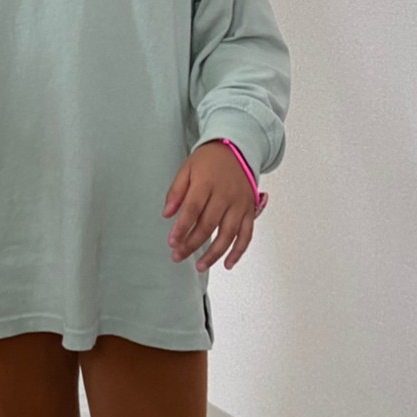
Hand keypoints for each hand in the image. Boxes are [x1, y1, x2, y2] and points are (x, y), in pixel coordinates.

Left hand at [164, 142, 257, 271]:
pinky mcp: (250, 211)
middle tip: (178, 255)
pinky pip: (246, 234)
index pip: (192, 209)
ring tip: (200, 266)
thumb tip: (167, 213)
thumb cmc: (209, 160)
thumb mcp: (186, 169)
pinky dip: (239, 251)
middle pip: (208, 224)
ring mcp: (239, 204)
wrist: (236, 149)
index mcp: (206, 182)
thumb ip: (176, 191)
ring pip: (228, 234)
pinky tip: (228, 263)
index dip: (181, 228)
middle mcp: (225, 195)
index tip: (172, 242)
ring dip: (214, 253)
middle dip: (192, 244)